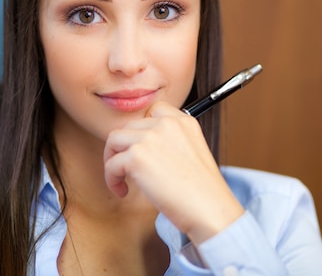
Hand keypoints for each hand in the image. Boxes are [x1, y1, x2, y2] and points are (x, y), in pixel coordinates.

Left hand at [103, 101, 244, 243]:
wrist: (209, 210)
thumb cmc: (202, 192)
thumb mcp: (193, 152)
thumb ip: (170, 141)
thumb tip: (142, 146)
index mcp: (184, 121)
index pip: (153, 110)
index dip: (142, 130)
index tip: (140, 149)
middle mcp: (166, 124)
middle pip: (129, 126)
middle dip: (123, 147)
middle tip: (126, 168)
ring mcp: (150, 138)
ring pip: (113, 140)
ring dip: (112, 159)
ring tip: (121, 179)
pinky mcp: (136, 158)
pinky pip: (111, 164)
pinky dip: (112, 180)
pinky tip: (123, 191)